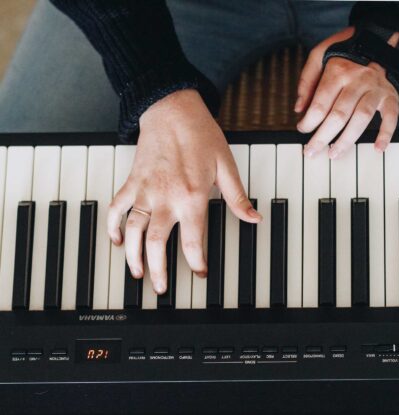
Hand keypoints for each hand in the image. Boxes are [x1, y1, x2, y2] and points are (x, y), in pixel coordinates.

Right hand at [107, 89, 260, 293]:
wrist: (172, 110)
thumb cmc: (200, 136)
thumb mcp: (226, 166)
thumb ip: (238, 197)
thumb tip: (254, 218)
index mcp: (192, 197)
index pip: (194, 242)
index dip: (197, 263)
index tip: (200, 273)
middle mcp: (166, 199)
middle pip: (158, 245)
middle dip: (159, 271)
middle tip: (161, 288)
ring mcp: (145, 192)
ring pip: (134, 232)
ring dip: (134, 257)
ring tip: (138, 273)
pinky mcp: (132, 182)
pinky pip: (116, 209)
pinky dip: (113, 227)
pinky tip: (117, 242)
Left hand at [295, 27, 398, 157]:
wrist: (378, 38)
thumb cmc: (344, 52)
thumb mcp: (319, 55)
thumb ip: (306, 80)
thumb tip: (299, 108)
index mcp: (338, 71)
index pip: (320, 103)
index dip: (309, 121)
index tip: (302, 130)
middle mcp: (358, 80)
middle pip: (339, 115)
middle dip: (322, 137)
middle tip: (311, 151)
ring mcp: (375, 89)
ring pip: (361, 119)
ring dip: (347, 140)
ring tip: (334, 154)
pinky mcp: (390, 96)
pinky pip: (391, 117)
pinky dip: (386, 134)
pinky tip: (378, 148)